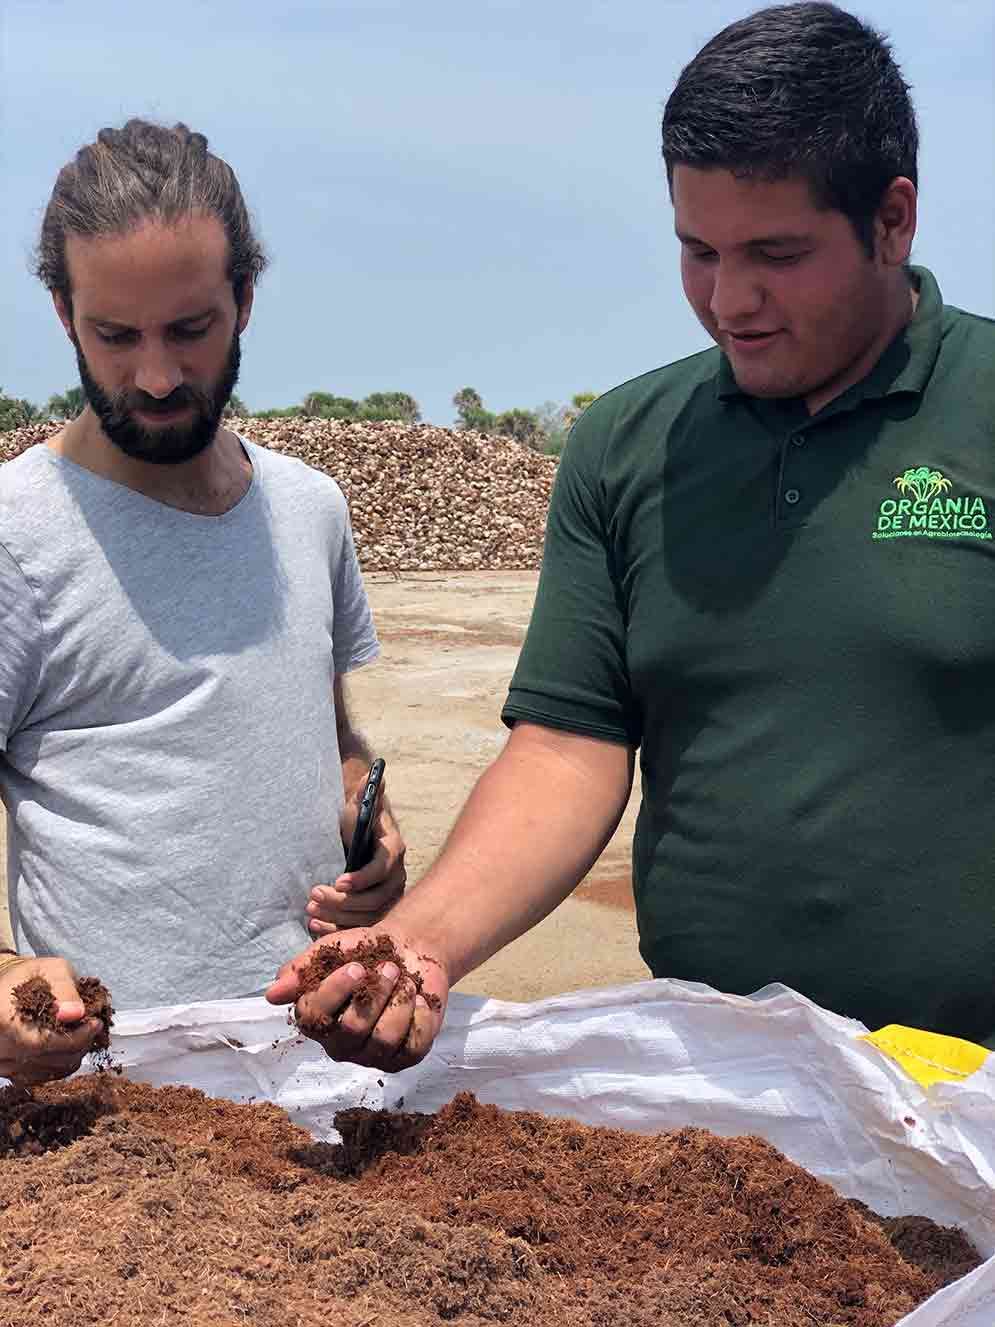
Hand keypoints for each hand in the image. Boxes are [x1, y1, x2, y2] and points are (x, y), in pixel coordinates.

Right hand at [0, 957, 104, 1087]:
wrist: (6, 989)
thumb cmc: (30, 976)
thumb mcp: (51, 970)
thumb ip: (65, 990)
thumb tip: (76, 1014)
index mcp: (5, 1019)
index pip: (44, 1041)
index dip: (77, 1036)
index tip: (96, 1024)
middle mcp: (0, 1046)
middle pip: (48, 1059)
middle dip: (79, 1044)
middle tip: (93, 1028)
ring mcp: (2, 1062)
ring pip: (49, 1071)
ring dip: (73, 1055)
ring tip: (82, 1034)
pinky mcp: (8, 1071)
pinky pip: (42, 1076)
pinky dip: (61, 1064)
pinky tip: (68, 1046)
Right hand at [266, 925, 447, 1072]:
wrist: (407, 950)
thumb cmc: (363, 952)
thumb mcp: (328, 951)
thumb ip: (299, 969)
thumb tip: (271, 994)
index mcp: (317, 1020)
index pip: (315, 1017)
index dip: (335, 991)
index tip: (356, 966)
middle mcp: (340, 1043)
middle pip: (353, 1029)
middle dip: (375, 992)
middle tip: (389, 968)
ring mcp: (372, 1054)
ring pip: (384, 1040)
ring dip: (399, 1002)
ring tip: (405, 981)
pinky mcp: (404, 1056)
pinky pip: (413, 1047)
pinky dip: (419, 1017)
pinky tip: (418, 1000)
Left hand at [307, 794, 406, 934]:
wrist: (357, 832)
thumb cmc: (356, 818)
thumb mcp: (359, 804)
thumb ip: (366, 792)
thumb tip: (374, 776)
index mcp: (393, 850)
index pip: (383, 868)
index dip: (362, 878)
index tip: (337, 881)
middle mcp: (396, 877)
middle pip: (375, 899)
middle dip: (344, 902)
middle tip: (313, 896)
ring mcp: (387, 897)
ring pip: (368, 917)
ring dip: (338, 918)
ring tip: (311, 910)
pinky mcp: (375, 912)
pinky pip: (361, 928)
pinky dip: (338, 930)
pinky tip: (316, 926)